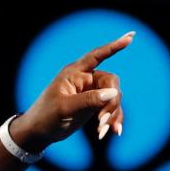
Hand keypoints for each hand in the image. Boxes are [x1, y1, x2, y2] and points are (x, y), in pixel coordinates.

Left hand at [11, 31, 133, 151]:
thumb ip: (88, 100)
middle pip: (111, 83)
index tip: (131, 37)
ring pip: (114, 97)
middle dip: (111, 102)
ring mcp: (91, 93)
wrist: (39, 132)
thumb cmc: (45, 116)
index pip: (96, 56)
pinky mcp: (94, 106)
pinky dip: (113, 119)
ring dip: (112, 114)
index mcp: (74, 73)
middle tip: (102, 120)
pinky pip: (111, 109)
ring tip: (103, 130)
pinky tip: (113, 131)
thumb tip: (114, 93)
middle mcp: (85, 80)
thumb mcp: (65, 107)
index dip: (113, 47)